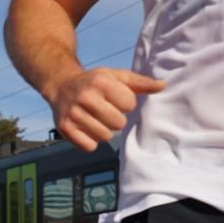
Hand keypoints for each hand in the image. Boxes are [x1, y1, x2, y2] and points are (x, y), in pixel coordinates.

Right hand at [47, 67, 164, 151]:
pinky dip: (91, 141)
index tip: (115, 99)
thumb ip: (139, 82)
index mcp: (101, 82)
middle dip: (116, 119)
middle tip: (105, 111)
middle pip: (118, 123)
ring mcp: (73, 114)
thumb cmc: (94, 82)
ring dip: (104, 130)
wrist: (61, 86)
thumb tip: (162, 86)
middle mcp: (85, 97)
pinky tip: (87, 128)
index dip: (125, 103)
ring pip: (105, 136)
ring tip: (95, 119)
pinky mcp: (65, 128)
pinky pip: (89, 146)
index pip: (129, 105)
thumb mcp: (116, 76)